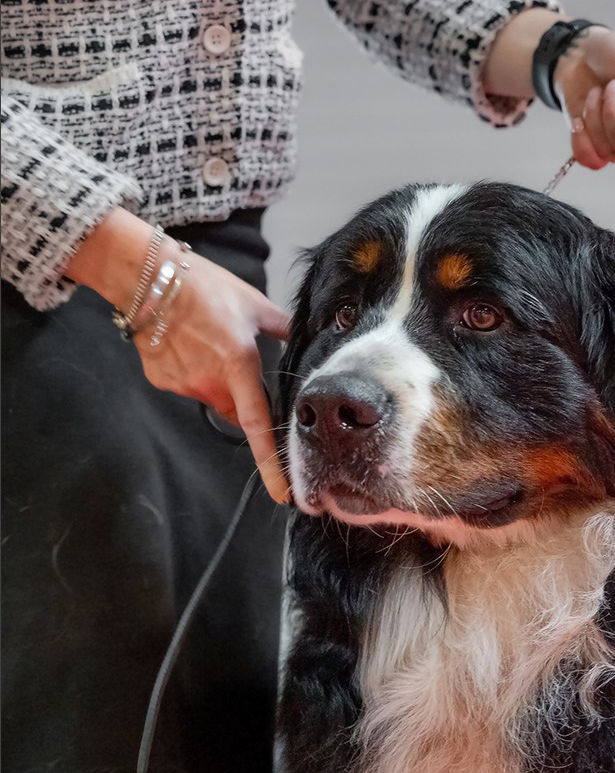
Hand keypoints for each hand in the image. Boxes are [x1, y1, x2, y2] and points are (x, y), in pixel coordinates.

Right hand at [134, 250, 290, 502]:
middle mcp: (210, 382)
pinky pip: (185, 385)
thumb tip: (307, 337)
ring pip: (209, 395)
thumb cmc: (206, 286)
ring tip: (206, 339)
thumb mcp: (254, 305)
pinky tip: (184, 342)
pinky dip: (189, 369)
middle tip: (234, 356)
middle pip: (234, 408)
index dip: (271, 463)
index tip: (284, 495)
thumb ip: (282, 328)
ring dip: (213, 378)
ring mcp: (182, 384)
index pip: (258, 424)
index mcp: (239, 366)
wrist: (149, 277)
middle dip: (240, 394)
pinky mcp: (161, 380)